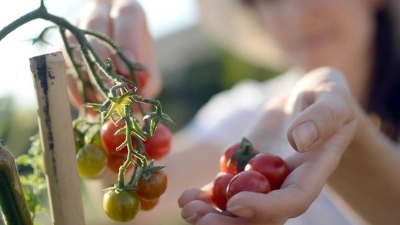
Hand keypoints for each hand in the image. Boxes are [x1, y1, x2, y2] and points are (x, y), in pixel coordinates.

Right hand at [62, 0, 160, 116]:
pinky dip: (72, 85)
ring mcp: (76, 25)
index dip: (127, 39)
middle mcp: (99, 11)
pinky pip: (58, 61)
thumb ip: (149, 81)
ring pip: (72, 42)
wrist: (114, 52)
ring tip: (100, 99)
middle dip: (102, 58)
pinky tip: (85, 103)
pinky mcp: (59, 43)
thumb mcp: (147, 65)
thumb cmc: (134, 56)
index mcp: (126, 10)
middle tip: (111, 87)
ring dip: (85, 74)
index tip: (129, 67)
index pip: (127, 14)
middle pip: (95, 25)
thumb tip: (139, 102)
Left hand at [178, 67, 357, 223]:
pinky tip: (187, 196)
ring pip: (240, 207)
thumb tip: (299, 140)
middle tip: (198, 217)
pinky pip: (226, 188)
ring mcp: (264, 178)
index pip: (293, 200)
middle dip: (231, 222)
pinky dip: (207, 196)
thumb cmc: (327, 96)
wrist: (308, 100)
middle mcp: (287, 183)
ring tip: (187, 208)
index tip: (236, 202)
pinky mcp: (246, 167)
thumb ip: (322, 118)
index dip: (266, 207)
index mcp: (312, 172)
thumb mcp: (332, 97)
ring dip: (212, 213)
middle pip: (261, 214)